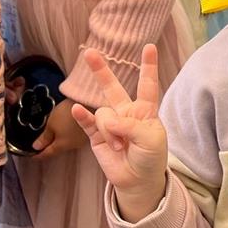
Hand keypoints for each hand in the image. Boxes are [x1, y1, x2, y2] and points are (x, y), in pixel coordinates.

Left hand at [32, 99, 85, 158]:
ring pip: (67, 142)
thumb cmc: (69, 113)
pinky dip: (68, 133)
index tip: (32, 155)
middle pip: (58, 148)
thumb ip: (44, 137)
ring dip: (60, 138)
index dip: (37, 155)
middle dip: (49, 146)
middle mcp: (73, 146)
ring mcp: (81, 139)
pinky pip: (74, 135)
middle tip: (40, 144)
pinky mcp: (87, 132)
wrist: (89, 102)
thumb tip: (36, 147)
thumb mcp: (51, 124)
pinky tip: (66, 126)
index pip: (47, 154)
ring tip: (53, 132)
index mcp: (62, 146)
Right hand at [71, 45, 167, 219]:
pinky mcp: (96, 136)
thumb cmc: (151, 158)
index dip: (148, 66)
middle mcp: (126, 112)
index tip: (149, 47)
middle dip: (102, 71)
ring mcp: (110, 123)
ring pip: (104, 115)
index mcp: (145, 110)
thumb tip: (109, 122)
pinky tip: (76, 109)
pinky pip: (87, 122)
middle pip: (113, 88)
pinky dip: (81, 116)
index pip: (147, 85)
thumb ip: (132, 127)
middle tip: (90, 52)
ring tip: (120, 148)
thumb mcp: (151, 140)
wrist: (138, 180)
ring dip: (111, 133)